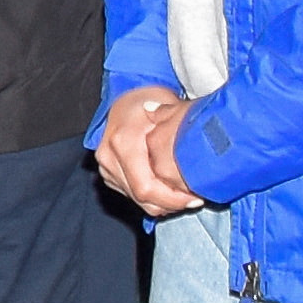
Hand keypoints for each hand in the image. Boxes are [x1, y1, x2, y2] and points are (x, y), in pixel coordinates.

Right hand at [95, 84, 202, 216]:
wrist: (128, 100)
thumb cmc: (150, 102)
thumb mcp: (170, 111)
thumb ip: (180, 138)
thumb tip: (196, 161)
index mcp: (123, 142)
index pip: (146, 187)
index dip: (173, 199)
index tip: (196, 197)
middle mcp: (109, 156)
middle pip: (141, 197)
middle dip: (171, 203)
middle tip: (194, 199)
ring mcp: (106, 166)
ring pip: (137, 200)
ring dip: (163, 203)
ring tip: (184, 196)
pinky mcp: (108, 173)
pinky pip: (131, 195)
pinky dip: (152, 198)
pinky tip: (168, 190)